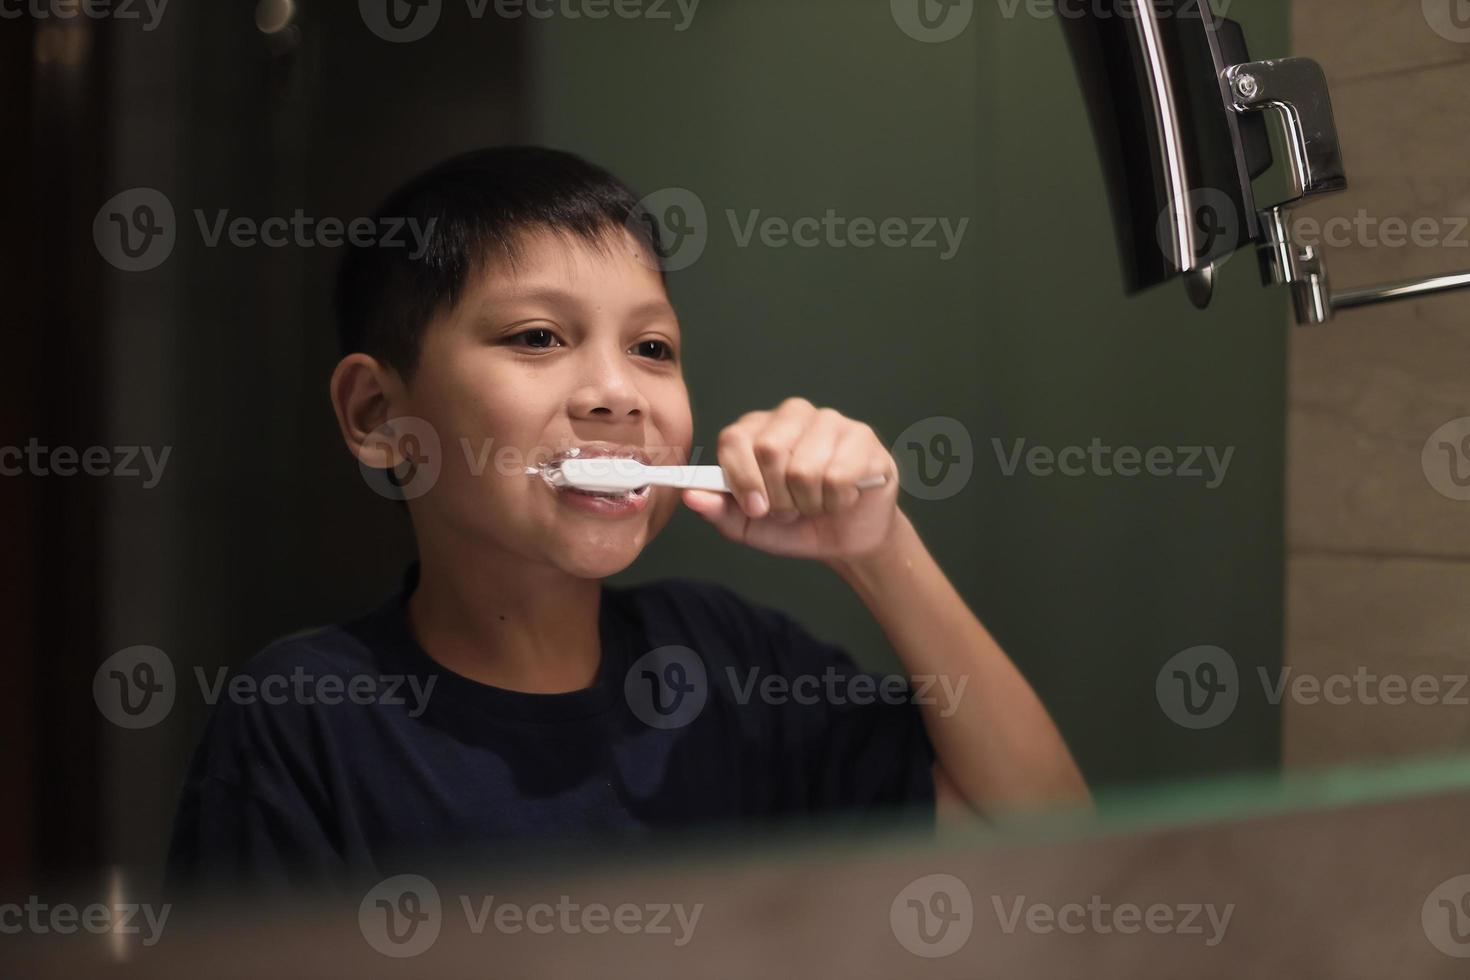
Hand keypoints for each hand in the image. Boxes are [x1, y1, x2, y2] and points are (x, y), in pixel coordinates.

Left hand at [680, 397, 900, 560]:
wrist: (847, 537)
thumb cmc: (796, 525)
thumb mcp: (750, 525)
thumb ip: (720, 510)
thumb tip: (691, 497)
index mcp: (757, 429)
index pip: (734, 438)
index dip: (742, 478)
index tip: (756, 508)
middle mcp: (792, 415)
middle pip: (769, 451)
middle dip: (779, 497)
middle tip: (791, 510)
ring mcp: (830, 421)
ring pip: (804, 468)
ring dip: (809, 503)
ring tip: (817, 504)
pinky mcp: (862, 437)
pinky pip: (839, 476)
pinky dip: (837, 501)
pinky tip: (842, 498)